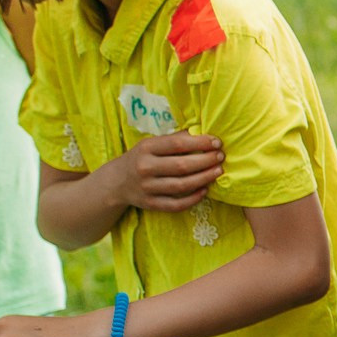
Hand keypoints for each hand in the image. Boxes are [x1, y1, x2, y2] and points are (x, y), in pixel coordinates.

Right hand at [103, 133, 224, 213]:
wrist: (116, 182)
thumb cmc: (142, 158)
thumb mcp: (152, 144)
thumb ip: (175, 140)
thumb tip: (203, 133)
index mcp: (146, 148)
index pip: (177, 144)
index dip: (200, 143)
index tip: (217, 142)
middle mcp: (145, 168)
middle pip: (182, 166)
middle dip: (206, 161)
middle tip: (221, 157)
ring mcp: (147, 188)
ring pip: (181, 186)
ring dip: (204, 178)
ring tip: (218, 171)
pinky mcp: (150, 204)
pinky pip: (175, 204)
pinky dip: (192, 199)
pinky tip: (205, 190)